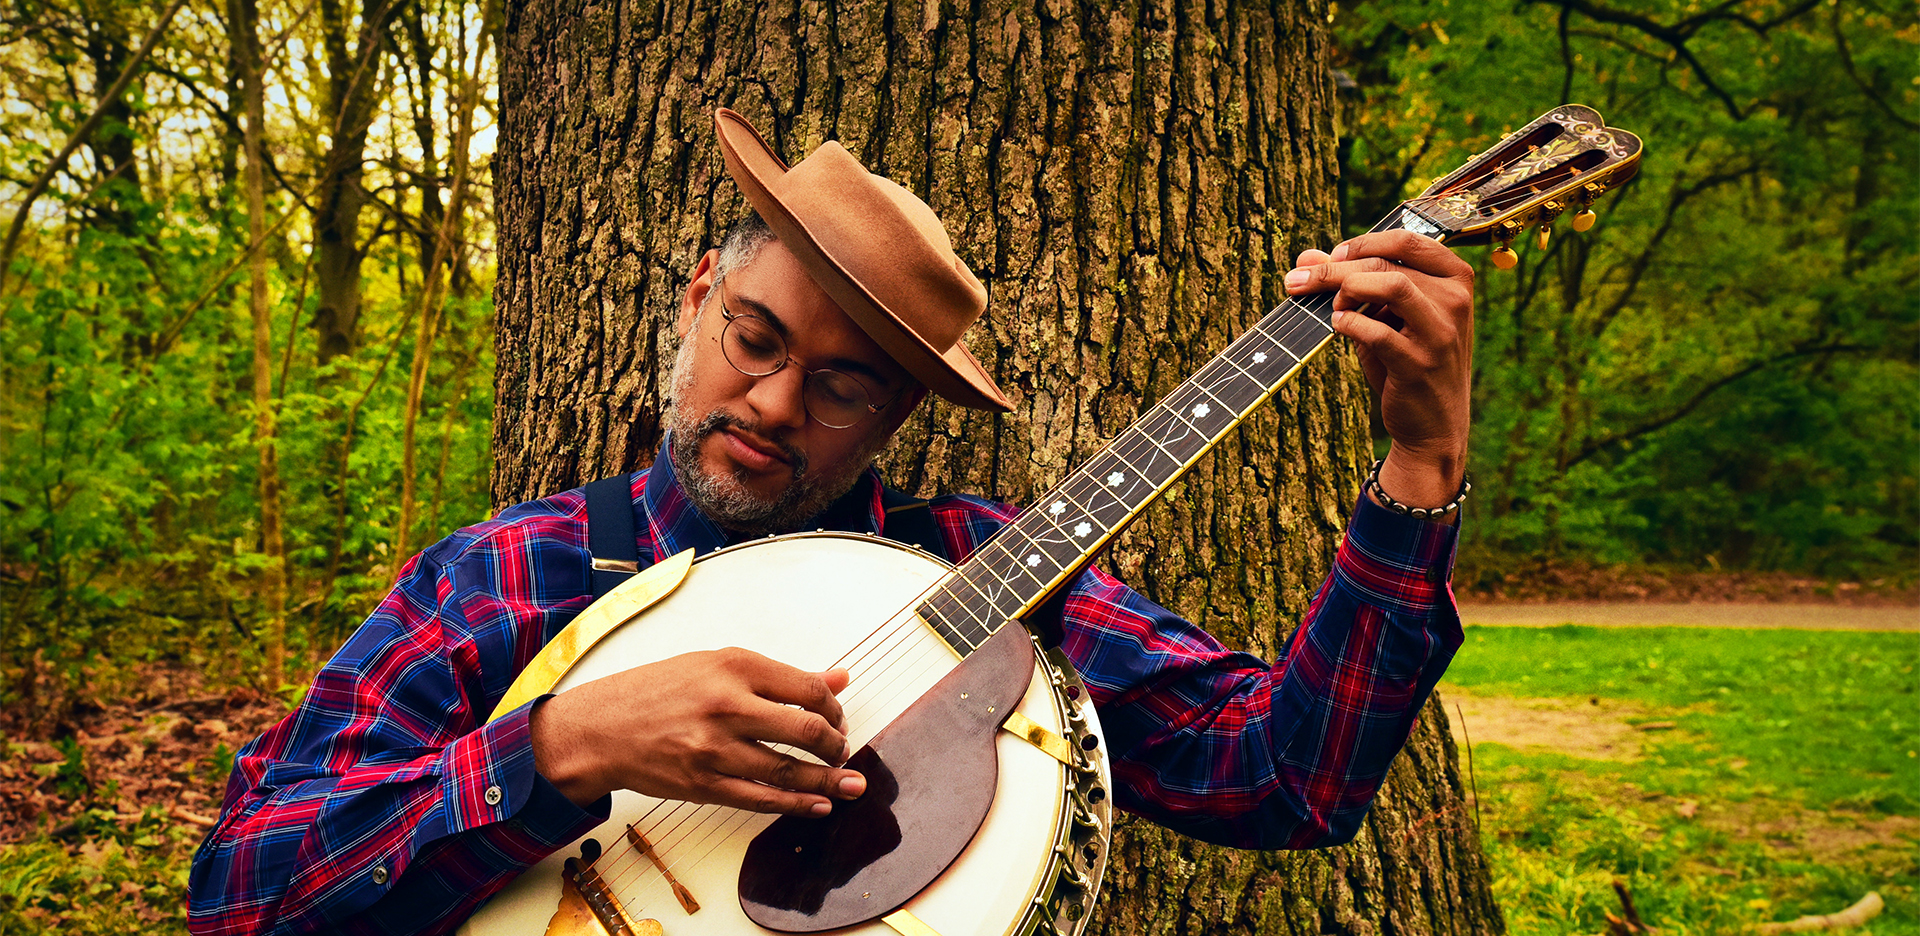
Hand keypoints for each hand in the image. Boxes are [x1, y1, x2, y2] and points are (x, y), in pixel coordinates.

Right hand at [530, 647, 867, 814]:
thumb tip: (838, 678)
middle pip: (806, 729)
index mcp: (733, 667)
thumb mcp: (715, 665)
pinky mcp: (704, 784)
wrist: (600, 728)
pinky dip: (796, 804)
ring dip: (827, 781)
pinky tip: (817, 805)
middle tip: (843, 751)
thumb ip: (779, 676)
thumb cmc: (656, 692)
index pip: (807, 688)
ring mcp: (714, 749)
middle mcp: (727, 705)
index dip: (834, 707)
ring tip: (850, 785)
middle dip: (836, 745)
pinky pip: (761, 799)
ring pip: (788, 770)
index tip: (838, 717)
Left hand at [1284, 230, 1474, 510]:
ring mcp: (1441, 332)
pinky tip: (1338, 327)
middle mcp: (1456, 300)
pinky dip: (1349, 324)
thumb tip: (1304, 258)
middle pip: (1388, 264)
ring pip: (1392, 286)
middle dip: (1335, 268)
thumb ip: (1351, 284)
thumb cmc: (1406, 363)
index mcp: (1456, 279)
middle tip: (1299, 281)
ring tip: (1331, 306)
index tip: (1333, 255)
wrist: (1433, 427)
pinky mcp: (1421, 364)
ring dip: (1347, 288)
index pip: (1407, 239)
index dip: (1364, 241)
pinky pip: (1378, 331)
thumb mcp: (1385, 318)